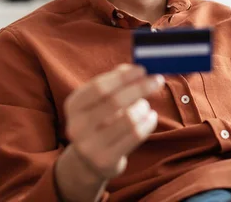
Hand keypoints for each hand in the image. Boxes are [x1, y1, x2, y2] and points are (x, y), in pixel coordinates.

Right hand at [56, 64, 163, 200]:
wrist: (89, 161)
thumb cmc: (99, 121)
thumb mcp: (99, 101)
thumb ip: (114, 81)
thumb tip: (132, 69)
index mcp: (73, 105)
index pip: (99, 87)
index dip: (122, 77)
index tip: (142, 69)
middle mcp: (76, 126)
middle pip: (114, 101)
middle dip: (139, 88)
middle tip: (157, 80)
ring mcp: (89, 146)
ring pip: (128, 119)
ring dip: (143, 107)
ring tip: (146, 105)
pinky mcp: (106, 160)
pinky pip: (135, 136)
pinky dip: (148, 122)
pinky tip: (150, 117)